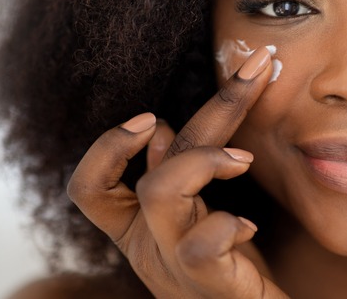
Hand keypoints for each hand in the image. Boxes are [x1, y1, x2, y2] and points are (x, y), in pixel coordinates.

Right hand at [67, 47, 288, 298]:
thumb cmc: (227, 271)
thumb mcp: (197, 219)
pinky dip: (226, 225)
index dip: (109, 147)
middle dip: (215, 108)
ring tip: (245, 162)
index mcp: (138, 230)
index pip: (89, 188)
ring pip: (161, 195)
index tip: (150, 115)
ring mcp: (176, 268)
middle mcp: (149, 247)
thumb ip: (179, 177)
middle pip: (153, 169)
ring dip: (206, 161)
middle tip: (257, 70)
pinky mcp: (211, 286)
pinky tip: (248, 227)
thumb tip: (162, 130)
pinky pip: (201, 246)